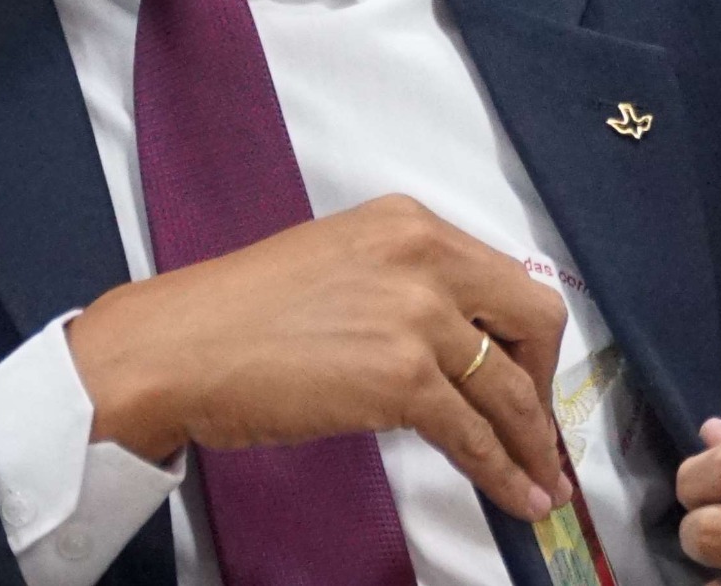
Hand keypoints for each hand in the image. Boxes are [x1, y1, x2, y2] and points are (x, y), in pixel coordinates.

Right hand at [65, 193, 573, 520]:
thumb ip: (402, 283)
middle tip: (535, 426)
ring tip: (542, 480)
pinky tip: (519, 496)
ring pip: (509, 389)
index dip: (525, 337)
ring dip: (532, 442)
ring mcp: (417, 317)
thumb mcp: (339, 264)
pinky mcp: (402, 379)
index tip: (525, 374)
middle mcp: (425, 257)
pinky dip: (504, 472)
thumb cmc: (236, 315)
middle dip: (544, 381)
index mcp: (409, 224)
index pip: (505, 277)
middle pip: (532, 321)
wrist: (176, 348)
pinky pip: (474, 434)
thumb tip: (452, 339)